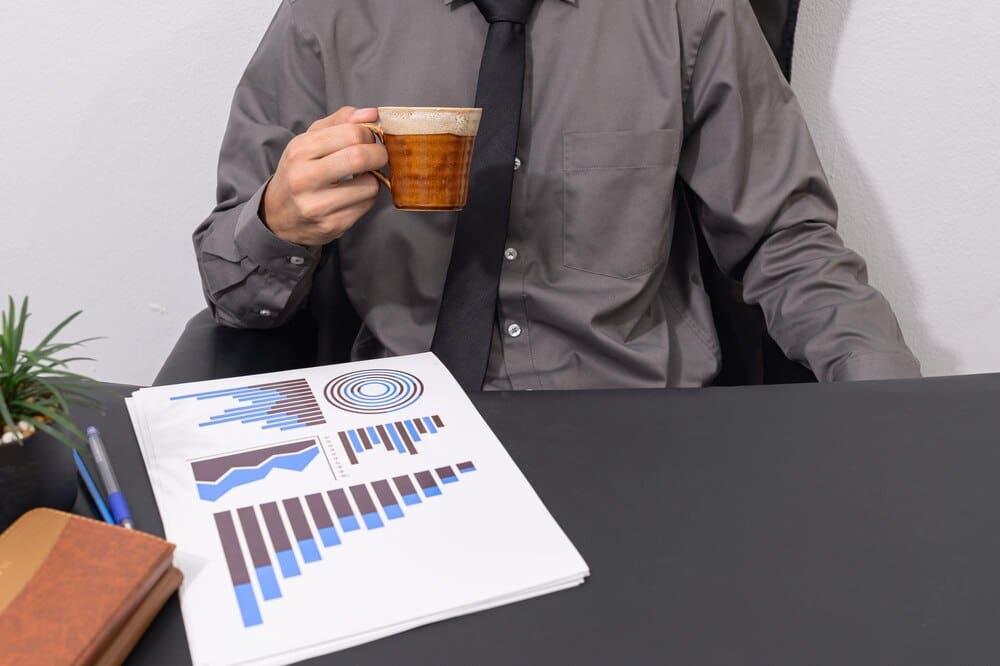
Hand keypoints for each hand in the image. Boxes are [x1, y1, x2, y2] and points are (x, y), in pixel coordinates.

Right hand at [261, 106, 386, 245]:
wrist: (278, 215)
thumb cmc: (300, 172)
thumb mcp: (309, 141)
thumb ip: (340, 122)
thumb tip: (372, 113)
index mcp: (300, 151)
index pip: (351, 133)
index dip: (368, 135)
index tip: (368, 139)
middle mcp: (305, 178)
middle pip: (360, 158)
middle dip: (379, 155)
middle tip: (377, 156)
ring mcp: (318, 205)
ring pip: (370, 185)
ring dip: (373, 179)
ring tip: (360, 178)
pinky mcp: (332, 225)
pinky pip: (367, 206)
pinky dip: (367, 198)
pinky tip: (353, 195)